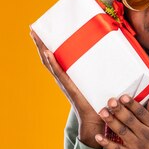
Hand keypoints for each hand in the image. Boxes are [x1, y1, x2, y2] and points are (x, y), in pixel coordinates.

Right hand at [30, 29, 103, 147]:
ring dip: (42, 49)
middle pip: (48, 58)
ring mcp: (65, 83)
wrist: (98, 119)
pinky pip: (59, 73)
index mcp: (69, 77)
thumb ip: (102, 72)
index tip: (41, 33)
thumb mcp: (99, 83)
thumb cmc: (101, 102)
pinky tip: (47, 53)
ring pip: (50, 63)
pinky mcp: (70, 88)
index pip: (55, 59)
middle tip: (33, 29)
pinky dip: (52, 63)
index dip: (47, 46)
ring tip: (35, 35)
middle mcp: (64, 79)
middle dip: (40, 44)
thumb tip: (115, 56)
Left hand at [95, 93, 148, 148]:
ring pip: (121, 131)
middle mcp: (146, 135)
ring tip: (102, 112)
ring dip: (111, 121)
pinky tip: (98, 136)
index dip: (131, 104)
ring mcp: (137, 147)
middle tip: (110, 101)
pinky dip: (106, 143)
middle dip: (119, 110)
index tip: (123, 96)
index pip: (141, 112)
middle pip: (130, 120)